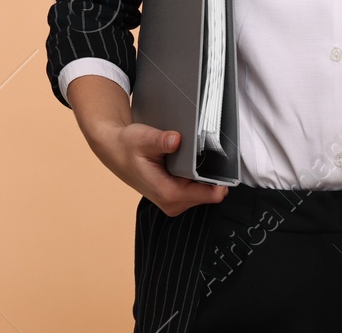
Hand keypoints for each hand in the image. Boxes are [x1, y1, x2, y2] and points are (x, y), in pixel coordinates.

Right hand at [68, 74, 227, 216]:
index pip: (209, 195)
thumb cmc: (127, 145)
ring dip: (205, 177)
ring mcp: (173, 202)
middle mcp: (172, 203)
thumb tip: (175, 140)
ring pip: (204, 193)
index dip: (221, 181)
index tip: (227, 164)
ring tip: (196, 157)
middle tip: (210, 153)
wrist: (115, 151)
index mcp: (167, 193)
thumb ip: (160, 140)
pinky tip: (189, 164)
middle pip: (210, 194)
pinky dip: (198, 178)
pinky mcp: (174, 197)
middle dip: (213, 175)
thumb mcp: (143, 138)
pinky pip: (196, 190)